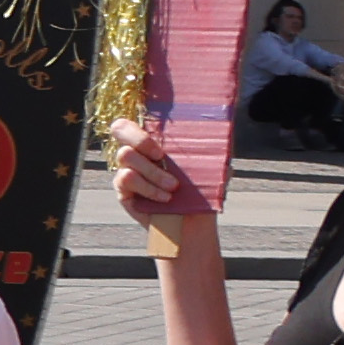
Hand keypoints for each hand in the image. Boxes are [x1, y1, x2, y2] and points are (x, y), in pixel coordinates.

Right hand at [112, 125, 224, 245]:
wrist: (193, 224)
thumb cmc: (201, 193)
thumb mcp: (210, 167)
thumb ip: (211, 148)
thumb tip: (223, 129)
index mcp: (155, 142)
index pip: (137, 120)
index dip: (141, 124)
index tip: (162, 143)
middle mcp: (137, 153)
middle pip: (120, 128)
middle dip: (140, 139)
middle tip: (160, 156)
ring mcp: (126, 170)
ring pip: (126, 155)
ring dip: (153, 172)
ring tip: (173, 188)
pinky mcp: (123, 190)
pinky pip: (126, 178)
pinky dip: (148, 188)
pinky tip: (165, 198)